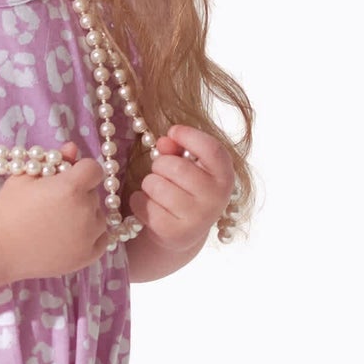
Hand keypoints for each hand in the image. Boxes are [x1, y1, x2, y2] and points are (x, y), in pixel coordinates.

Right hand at [0, 140, 111, 282]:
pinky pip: (101, 239)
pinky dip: (91, 236)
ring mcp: (88, 236)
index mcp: (71, 187)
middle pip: (94, 194)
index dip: (81, 170)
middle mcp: (85, 211)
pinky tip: (71, 236)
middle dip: (80, 194)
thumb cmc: (8, 210)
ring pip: (98, 217)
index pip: (94, 169)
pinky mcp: (87, 256)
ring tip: (60, 223)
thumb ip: (52, 160)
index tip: (69, 177)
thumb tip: (72, 149)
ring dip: (86, 216)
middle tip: (55, 204)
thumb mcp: (24, 177)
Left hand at [126, 124, 231, 251]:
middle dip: (160, 164)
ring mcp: (196, 218)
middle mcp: (216, 199)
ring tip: (157, 190)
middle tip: (162, 171)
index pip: (212, 150)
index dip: (190, 136)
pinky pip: (143, 204)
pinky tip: (149, 205)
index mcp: (224, 177)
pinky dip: (138, 200)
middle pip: (175, 166)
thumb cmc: (186, 190)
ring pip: (155, 185)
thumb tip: (164, 142)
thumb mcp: (189, 166)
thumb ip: (177, 149)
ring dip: (149, 183)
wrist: (183, 232)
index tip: (173, 131)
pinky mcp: (173, 232)